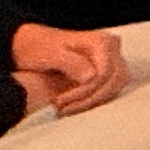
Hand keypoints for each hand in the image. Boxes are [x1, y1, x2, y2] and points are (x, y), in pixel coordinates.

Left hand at [10, 24, 126, 116]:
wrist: (34, 45)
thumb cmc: (41, 47)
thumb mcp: (50, 53)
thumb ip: (71, 63)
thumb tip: (92, 77)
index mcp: (101, 41)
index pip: (105, 72)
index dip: (86, 90)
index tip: (61, 100)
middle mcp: (111, 48)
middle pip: (114, 80)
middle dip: (89, 98)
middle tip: (63, 108)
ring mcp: (112, 58)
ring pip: (115, 86)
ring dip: (92, 101)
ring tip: (66, 108)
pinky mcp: (108, 70)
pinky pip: (110, 89)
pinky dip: (93, 100)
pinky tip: (73, 105)